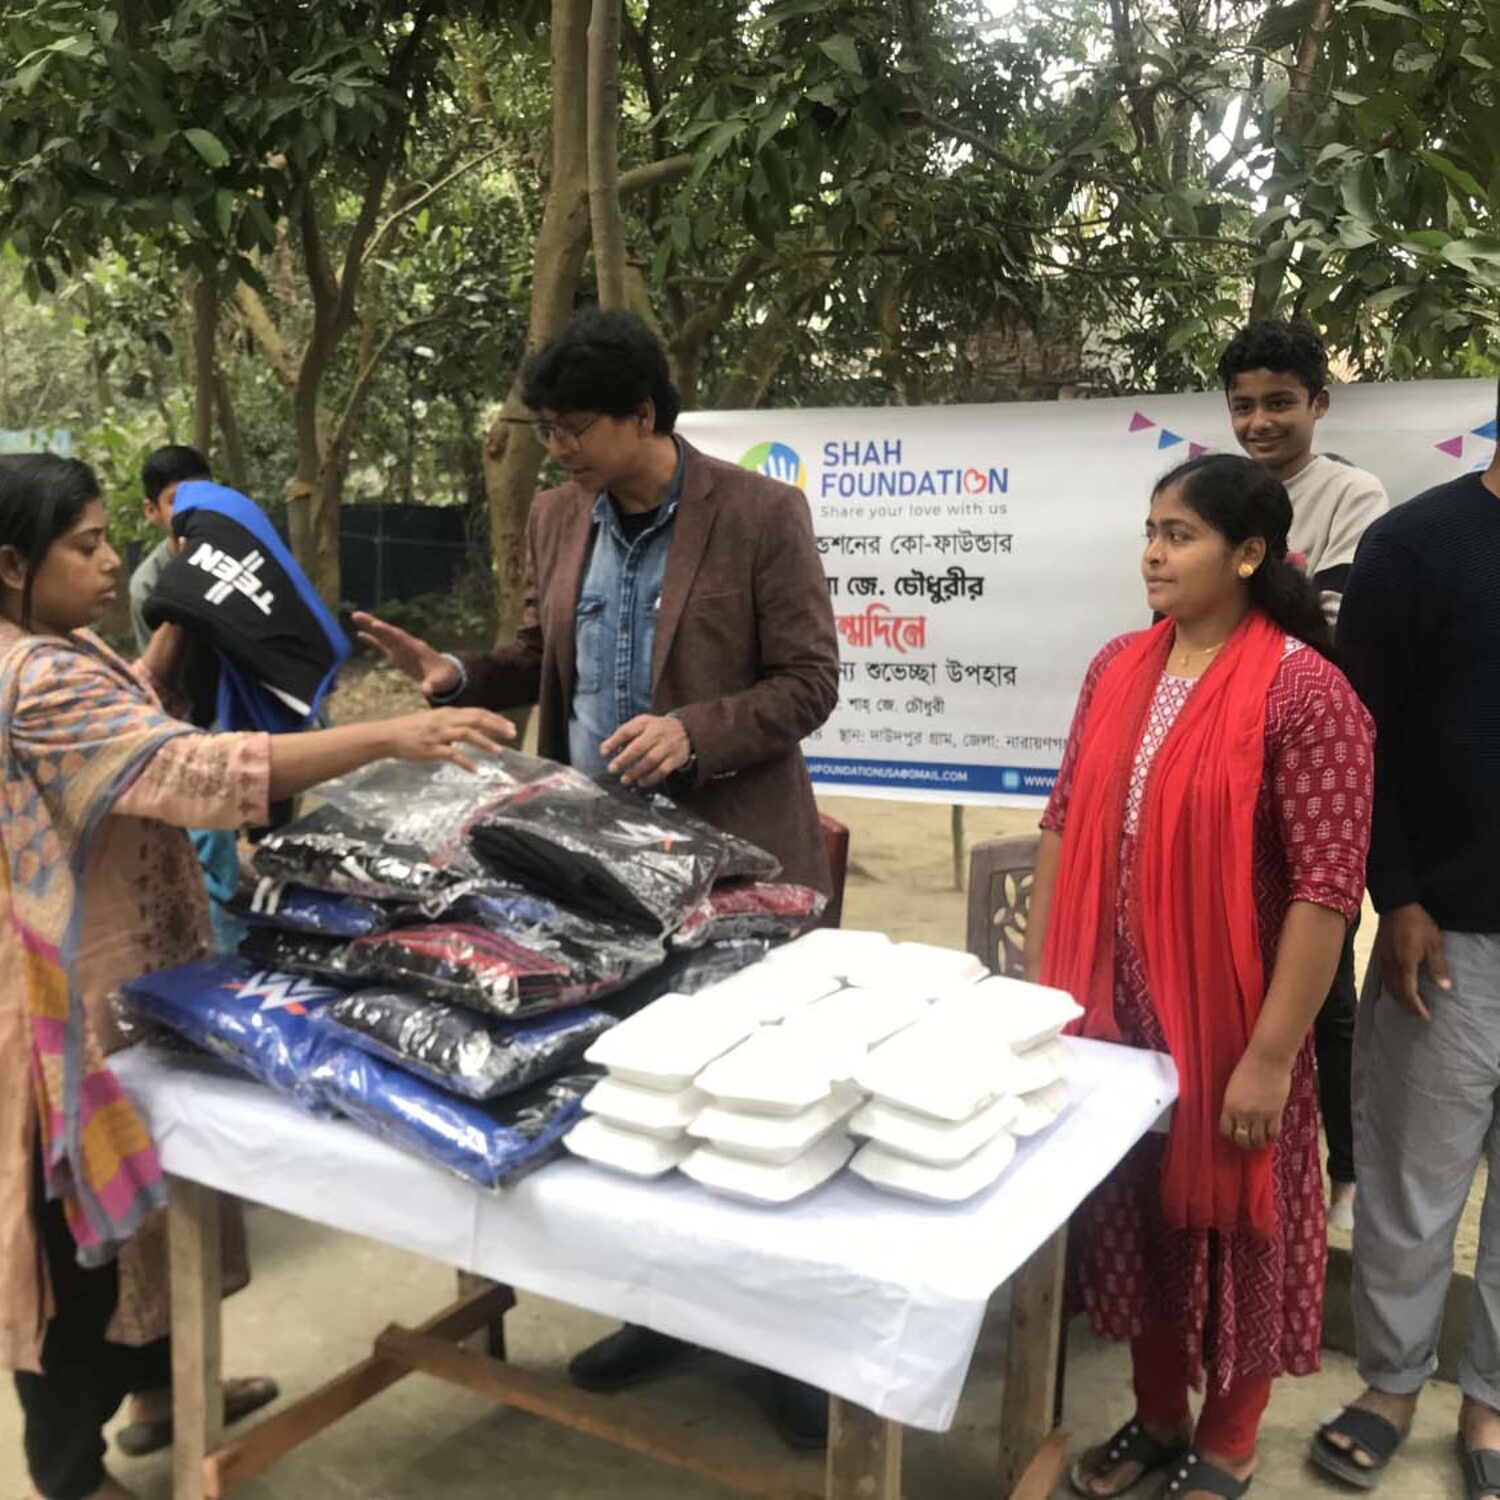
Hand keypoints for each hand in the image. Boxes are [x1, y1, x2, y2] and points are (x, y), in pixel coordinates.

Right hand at [352, 611, 459, 697]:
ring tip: (355, 616)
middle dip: (373, 624)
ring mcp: (401, 649)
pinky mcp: (397, 655)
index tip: (376, 624)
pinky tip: (359, 633)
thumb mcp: (440, 682)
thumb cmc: (444, 677)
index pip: (401, 639)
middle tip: (357, 615)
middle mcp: (407, 645)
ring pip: (383, 636)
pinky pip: (382, 645)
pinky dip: (372, 640)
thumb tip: (427, 691)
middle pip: (388, 632)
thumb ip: (432, 685)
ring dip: (369, 627)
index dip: (388, 632)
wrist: (446, 674)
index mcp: (416, 649)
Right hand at [382, 708, 515, 772]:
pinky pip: (452, 755)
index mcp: (448, 713)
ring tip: (499, 751)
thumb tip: (473, 731)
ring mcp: (438, 734)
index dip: (496, 719)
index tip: (510, 727)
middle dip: (497, 727)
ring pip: (467, 734)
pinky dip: (465, 762)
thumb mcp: (435, 720)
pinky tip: (475, 770)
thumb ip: (453, 724)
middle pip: (476, 720)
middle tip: (513, 734)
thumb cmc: (412, 729)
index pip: (477, 712)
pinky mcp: (431, 749)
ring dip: (485, 742)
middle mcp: (445, 720)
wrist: (389, 736)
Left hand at [601, 714, 691, 788]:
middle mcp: (657, 733)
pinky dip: (651, 778)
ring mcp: (668, 746)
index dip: (613, 742)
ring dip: (636, 772)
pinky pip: (663, 770)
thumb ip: (624, 735)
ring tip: (624, 780)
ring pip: (650, 760)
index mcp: (645, 723)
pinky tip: (641, 782)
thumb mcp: (641, 724)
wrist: (686, 729)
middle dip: (623, 759)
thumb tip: (604, 750)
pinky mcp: (676, 758)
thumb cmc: (656, 729)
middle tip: (612, 769)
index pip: (626, 731)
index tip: (603, 753)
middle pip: (639, 747)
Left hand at [1219, 1047, 1292, 1150]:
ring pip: (1258, 1140)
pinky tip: (1270, 1135)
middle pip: (1242, 1139)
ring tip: (1259, 1142)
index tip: (1233, 1134)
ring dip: (1258, 1143)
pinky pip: (1273, 1133)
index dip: (1230, 1135)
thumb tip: (1236, 1115)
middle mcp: (1243, 1113)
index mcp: (1229, 1105)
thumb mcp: (1233, 1086)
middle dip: (1243, 1143)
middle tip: (1247, 1142)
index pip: (1226, 1130)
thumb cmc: (1249, 1067)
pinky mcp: (1275, 1113)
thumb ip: (1234, 1102)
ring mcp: (1260, 1115)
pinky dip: (1271, 1137)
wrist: (1267, 1059)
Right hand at [1376, 903, 1450, 1020]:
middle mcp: (1392, 965)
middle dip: (1407, 1006)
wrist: (1396, 905)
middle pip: (1396, 992)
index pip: (1409, 992)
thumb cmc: (1418, 923)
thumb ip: (1438, 966)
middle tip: (1417, 1014)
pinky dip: (1388, 987)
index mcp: (1406, 964)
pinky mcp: (1380, 953)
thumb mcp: (1435, 943)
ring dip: (1397, 998)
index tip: (1425, 1016)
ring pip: (1387, 985)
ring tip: (1406, 1005)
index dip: (1416, 1006)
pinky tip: (1392, 988)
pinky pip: (1382, 977)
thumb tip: (1445, 988)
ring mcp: (1383, 959)